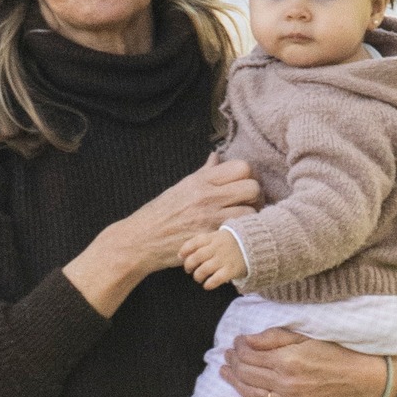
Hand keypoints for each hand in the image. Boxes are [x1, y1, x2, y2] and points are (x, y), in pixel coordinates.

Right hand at [64, 157, 260, 315]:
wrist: (141, 240)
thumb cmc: (160, 214)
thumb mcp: (180, 188)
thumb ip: (203, 174)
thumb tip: (216, 157)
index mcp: (201, 180)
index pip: (242, 167)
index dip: (248, 177)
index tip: (243, 188)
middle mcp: (207, 195)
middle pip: (252, 187)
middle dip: (255, 197)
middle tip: (248, 206)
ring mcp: (209, 218)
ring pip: (251, 212)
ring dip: (251, 219)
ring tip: (243, 224)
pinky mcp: (209, 238)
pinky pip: (238, 233)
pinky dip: (240, 236)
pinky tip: (234, 238)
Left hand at [181, 227, 248, 289]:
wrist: (257, 245)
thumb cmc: (234, 243)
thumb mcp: (220, 236)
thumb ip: (206, 241)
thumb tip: (186, 252)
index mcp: (213, 238)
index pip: (194, 242)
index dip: (185, 250)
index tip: (181, 256)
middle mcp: (217, 248)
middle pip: (196, 257)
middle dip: (189, 265)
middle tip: (189, 270)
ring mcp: (224, 259)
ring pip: (204, 269)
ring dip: (198, 276)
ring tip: (198, 278)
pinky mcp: (231, 270)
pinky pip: (216, 279)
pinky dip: (209, 284)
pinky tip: (207, 285)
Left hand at [222, 325, 396, 396]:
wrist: (364, 379)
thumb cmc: (338, 353)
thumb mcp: (307, 337)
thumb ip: (275, 338)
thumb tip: (246, 340)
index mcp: (287, 360)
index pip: (250, 355)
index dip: (238, 347)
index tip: (236, 342)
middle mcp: (286, 384)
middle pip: (247, 374)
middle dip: (232, 363)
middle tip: (226, 356)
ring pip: (252, 394)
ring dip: (234, 383)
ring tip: (224, 373)